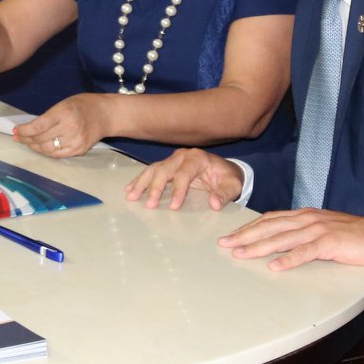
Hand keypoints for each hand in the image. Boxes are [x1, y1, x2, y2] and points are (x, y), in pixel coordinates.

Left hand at [14, 94, 109, 157]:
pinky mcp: (79, 150)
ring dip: (35, 147)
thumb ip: (49, 116)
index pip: (38, 126)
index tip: (16, 131)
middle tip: (18, 137)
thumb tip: (30, 128)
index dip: (24, 131)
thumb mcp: (65, 103)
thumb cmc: (84, 105)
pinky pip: (58, 155)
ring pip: (47, 149)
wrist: (107, 114)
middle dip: (26, 139)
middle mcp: (69, 127)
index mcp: (64, 112)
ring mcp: (75, 140)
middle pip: (41, 139)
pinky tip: (41, 148)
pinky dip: (47, 152)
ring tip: (28, 143)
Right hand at [125, 148, 244, 210]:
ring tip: (131, 196)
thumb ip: (225, 194)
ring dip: (142, 183)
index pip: (184, 173)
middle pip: (165, 169)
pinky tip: (130, 189)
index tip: (174, 207)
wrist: (226, 170)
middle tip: (150, 205)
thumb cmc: (228, 177)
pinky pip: (152, 171)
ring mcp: (174, 160)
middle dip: (156, 187)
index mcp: (198, 158)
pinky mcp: (168, 166)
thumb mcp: (233, 185)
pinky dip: (140, 180)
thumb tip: (214, 204)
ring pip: (154, 169)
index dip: (178, 190)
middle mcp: (183, 156)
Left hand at [219, 209, 363, 270]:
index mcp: (305, 215)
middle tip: (225, 244)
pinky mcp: (329, 243)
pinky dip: (288, 259)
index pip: (270, 219)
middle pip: (270, 227)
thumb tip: (283, 242)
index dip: (250, 227)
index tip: (232, 236)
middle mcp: (307, 220)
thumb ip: (304, 232)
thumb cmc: (353, 235)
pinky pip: (305, 252)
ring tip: (240, 254)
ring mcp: (317, 230)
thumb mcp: (324, 229)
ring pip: (281, 239)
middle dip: (245, 236)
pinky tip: (274, 267)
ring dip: (258, 247)